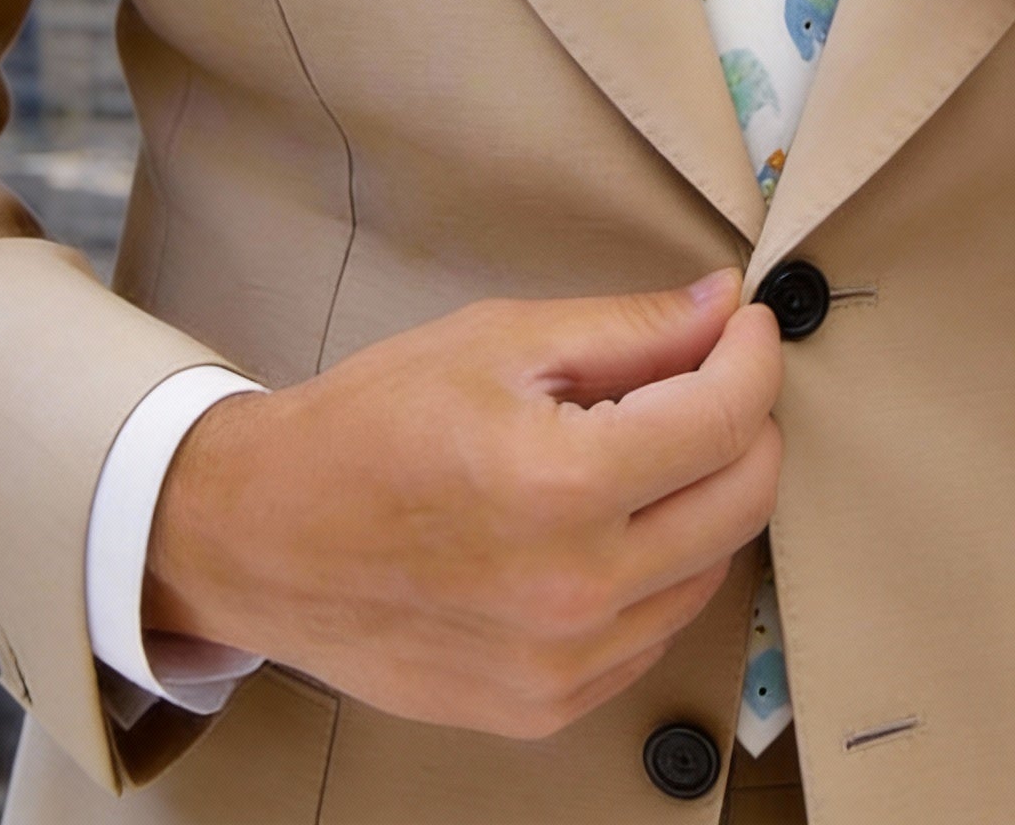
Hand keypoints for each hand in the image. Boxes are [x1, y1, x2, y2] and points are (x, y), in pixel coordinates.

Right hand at [144, 271, 781, 739]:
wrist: (260, 538)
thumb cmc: (369, 426)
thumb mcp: (498, 342)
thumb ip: (629, 328)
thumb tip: (725, 307)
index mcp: (562, 484)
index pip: (726, 418)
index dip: (754, 356)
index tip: (747, 327)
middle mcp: (574, 589)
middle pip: (744, 499)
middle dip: (747, 421)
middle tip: (710, 375)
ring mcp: (563, 664)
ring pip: (712, 568)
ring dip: (705, 496)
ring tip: (645, 447)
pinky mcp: (545, 706)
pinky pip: (655, 629)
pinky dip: (659, 567)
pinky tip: (609, 521)